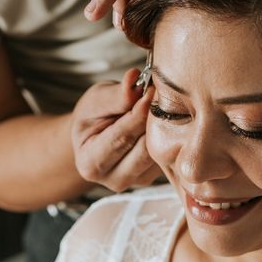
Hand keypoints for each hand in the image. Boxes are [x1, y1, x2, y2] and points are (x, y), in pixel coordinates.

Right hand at [72, 69, 161, 191]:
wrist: (96, 134)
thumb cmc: (93, 116)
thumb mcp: (96, 100)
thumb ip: (115, 95)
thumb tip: (134, 79)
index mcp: (91, 163)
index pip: (121, 138)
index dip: (138, 114)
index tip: (151, 91)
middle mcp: (114, 179)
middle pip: (144, 150)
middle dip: (154, 120)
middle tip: (163, 94)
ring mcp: (137, 181)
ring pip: (159, 155)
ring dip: (165, 129)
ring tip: (165, 104)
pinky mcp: (154, 177)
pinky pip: (167, 156)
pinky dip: (170, 137)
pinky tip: (168, 120)